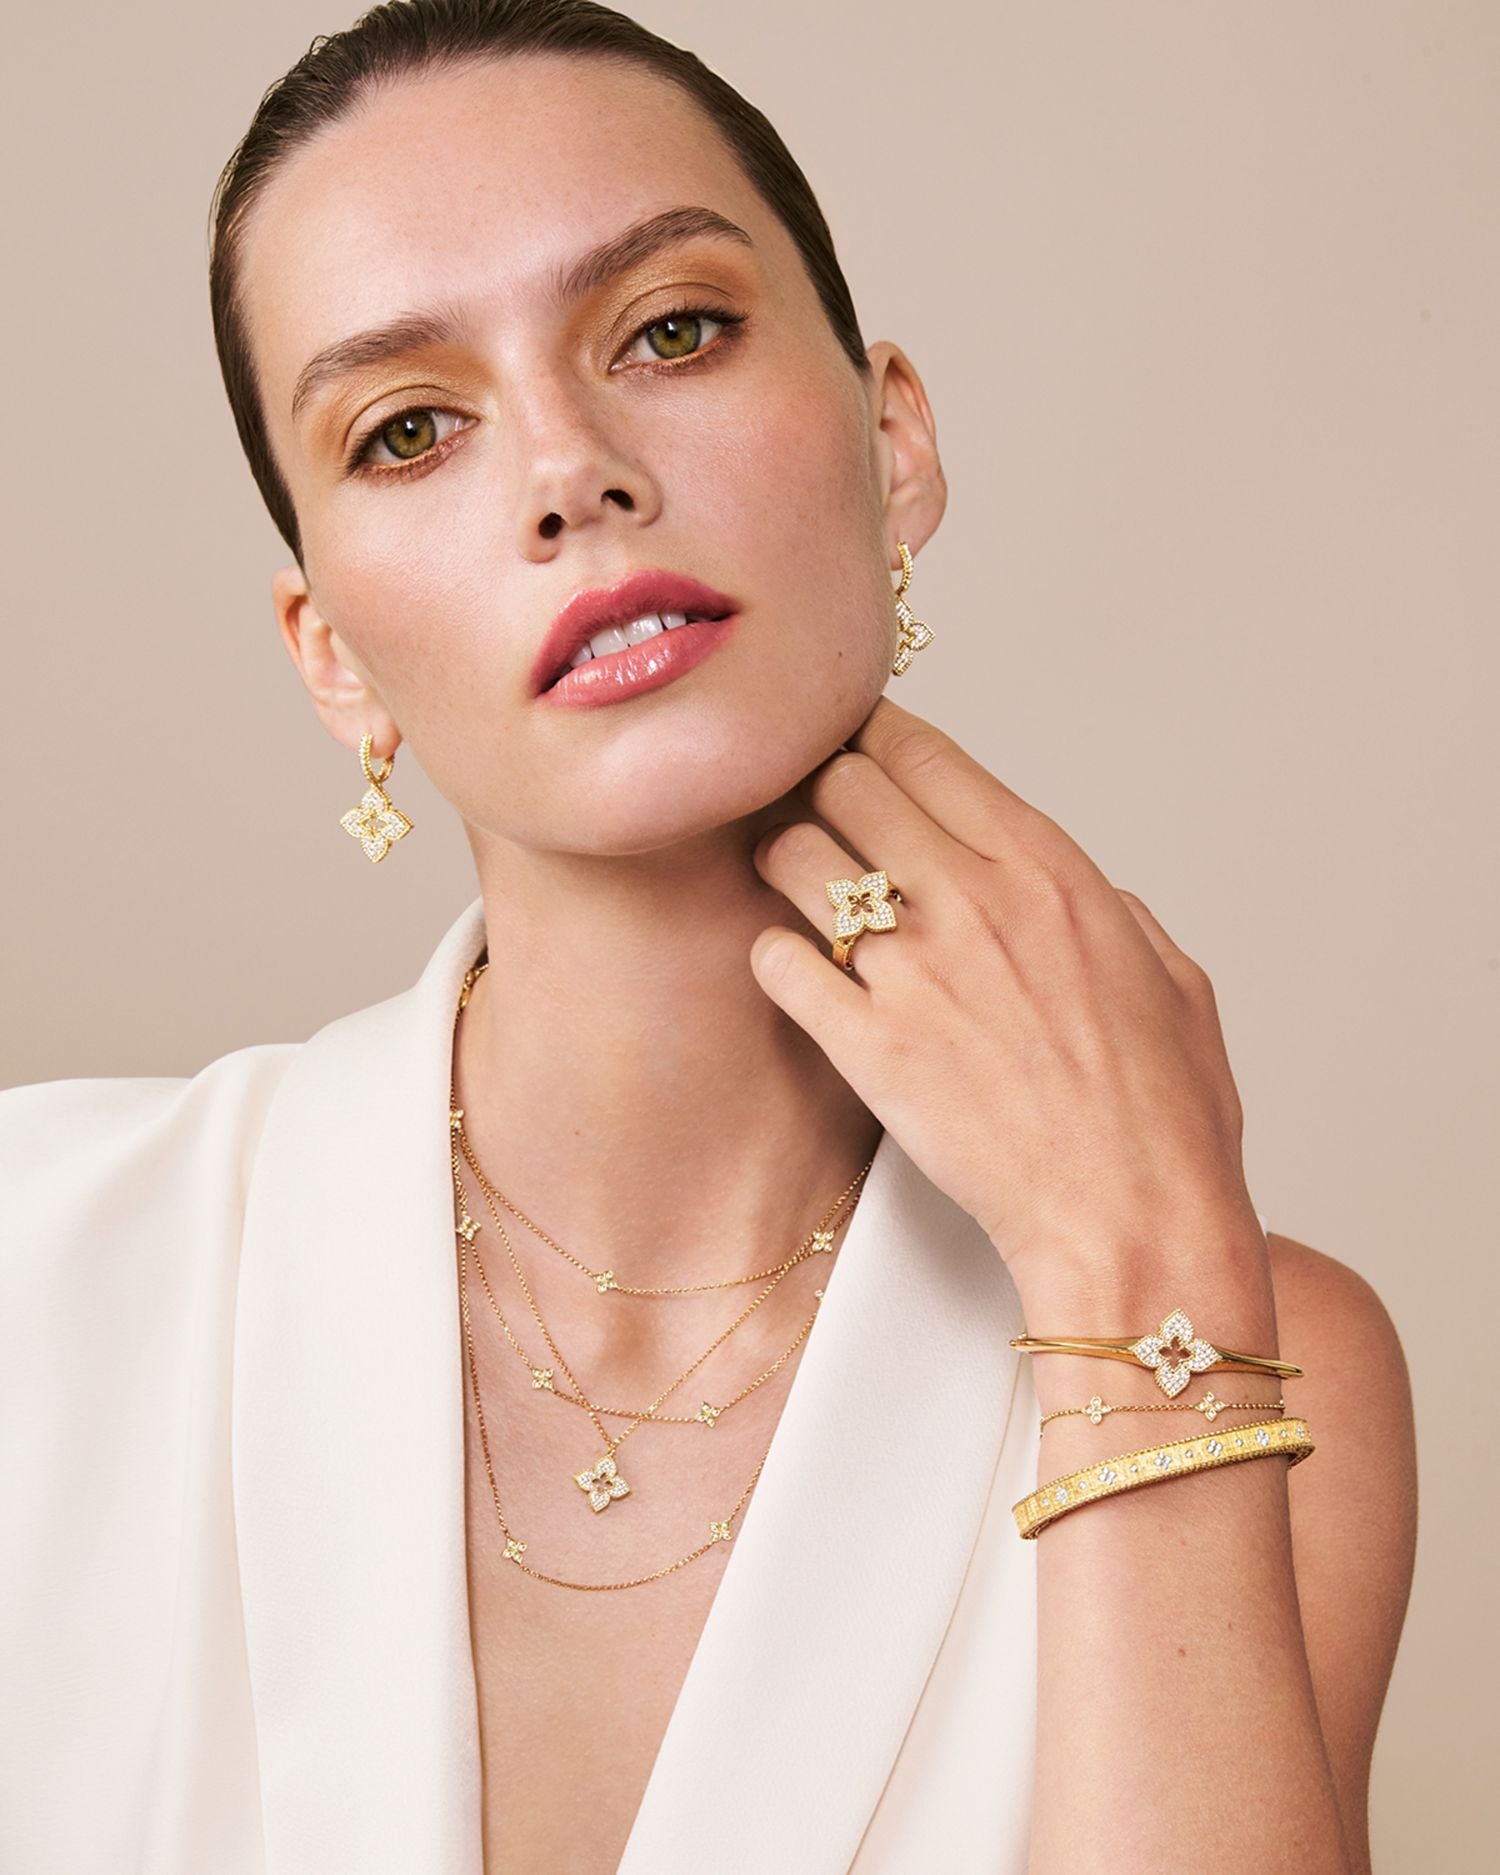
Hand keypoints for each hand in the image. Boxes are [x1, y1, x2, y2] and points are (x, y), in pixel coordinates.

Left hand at [749, 697, 1262, 1297]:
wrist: (1134, 1222)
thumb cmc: (1164, 1117)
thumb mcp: (1173, 980)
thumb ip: (1114, 912)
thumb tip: (1080, 893)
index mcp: (1049, 871)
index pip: (924, 753)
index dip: (873, 737)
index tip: (854, 744)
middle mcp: (975, 901)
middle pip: (845, 784)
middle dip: (822, 790)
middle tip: (817, 817)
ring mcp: (914, 971)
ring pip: (795, 857)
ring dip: (784, 864)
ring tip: (794, 890)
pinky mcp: (868, 1046)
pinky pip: (777, 961)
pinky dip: (774, 958)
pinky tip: (794, 973)